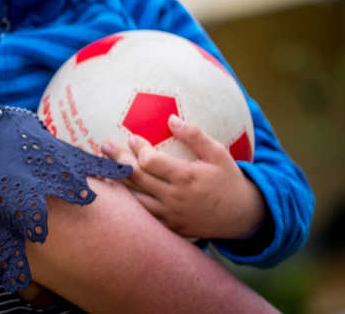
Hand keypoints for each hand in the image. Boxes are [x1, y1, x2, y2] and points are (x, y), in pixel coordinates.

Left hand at [101, 115, 265, 239]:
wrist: (242, 217)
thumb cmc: (228, 179)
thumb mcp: (218, 154)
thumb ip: (195, 136)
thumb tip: (171, 118)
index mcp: (187, 177)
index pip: (151, 162)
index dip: (139, 149)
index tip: (132, 137)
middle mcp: (175, 198)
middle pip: (137, 178)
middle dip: (118, 159)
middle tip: (104, 146)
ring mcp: (170, 215)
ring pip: (134, 199)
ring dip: (117, 182)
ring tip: (102, 167)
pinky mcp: (168, 226)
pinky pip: (142, 215)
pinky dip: (127, 203)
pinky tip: (116, 191)